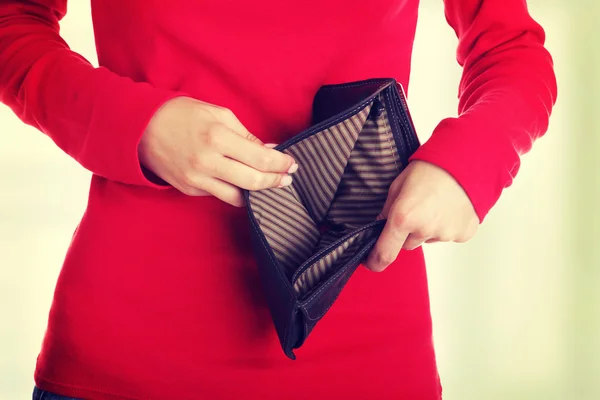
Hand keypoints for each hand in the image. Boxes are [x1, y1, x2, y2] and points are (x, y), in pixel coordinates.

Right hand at [139, 97, 296, 206]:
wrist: (140, 128)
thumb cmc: (182, 114)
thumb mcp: (218, 114)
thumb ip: (246, 135)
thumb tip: (269, 149)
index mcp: (217, 138)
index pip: (260, 158)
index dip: (281, 164)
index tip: (292, 164)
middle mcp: (207, 162)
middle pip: (253, 182)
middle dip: (275, 182)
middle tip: (288, 178)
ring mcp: (197, 180)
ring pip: (238, 197)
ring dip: (258, 193)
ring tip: (270, 185)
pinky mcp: (189, 189)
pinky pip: (220, 195)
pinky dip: (236, 192)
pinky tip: (245, 184)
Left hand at [364, 160, 478, 271]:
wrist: (465, 161)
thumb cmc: (429, 169)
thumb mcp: (398, 186)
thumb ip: (387, 211)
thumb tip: (379, 228)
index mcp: (403, 218)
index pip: (384, 253)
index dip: (375, 261)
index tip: (371, 262)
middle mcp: (424, 230)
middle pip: (407, 244)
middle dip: (406, 232)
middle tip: (416, 208)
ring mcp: (446, 234)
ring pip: (428, 239)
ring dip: (427, 228)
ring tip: (435, 204)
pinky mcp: (464, 234)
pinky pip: (448, 236)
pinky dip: (446, 226)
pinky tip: (449, 207)